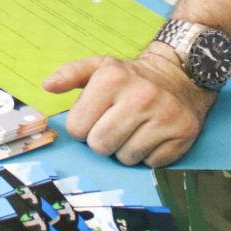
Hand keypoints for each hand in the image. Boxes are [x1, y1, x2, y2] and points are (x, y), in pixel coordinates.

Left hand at [43, 43, 216, 166]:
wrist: (179, 75)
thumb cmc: (131, 77)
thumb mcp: (100, 66)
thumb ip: (70, 74)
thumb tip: (47, 85)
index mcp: (111, 79)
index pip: (77, 128)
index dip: (83, 126)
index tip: (95, 117)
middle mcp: (140, 96)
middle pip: (100, 145)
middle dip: (103, 140)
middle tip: (114, 125)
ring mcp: (164, 115)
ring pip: (125, 158)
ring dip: (126, 149)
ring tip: (134, 129)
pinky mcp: (183, 133)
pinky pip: (151, 163)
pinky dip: (149, 155)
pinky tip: (152, 135)